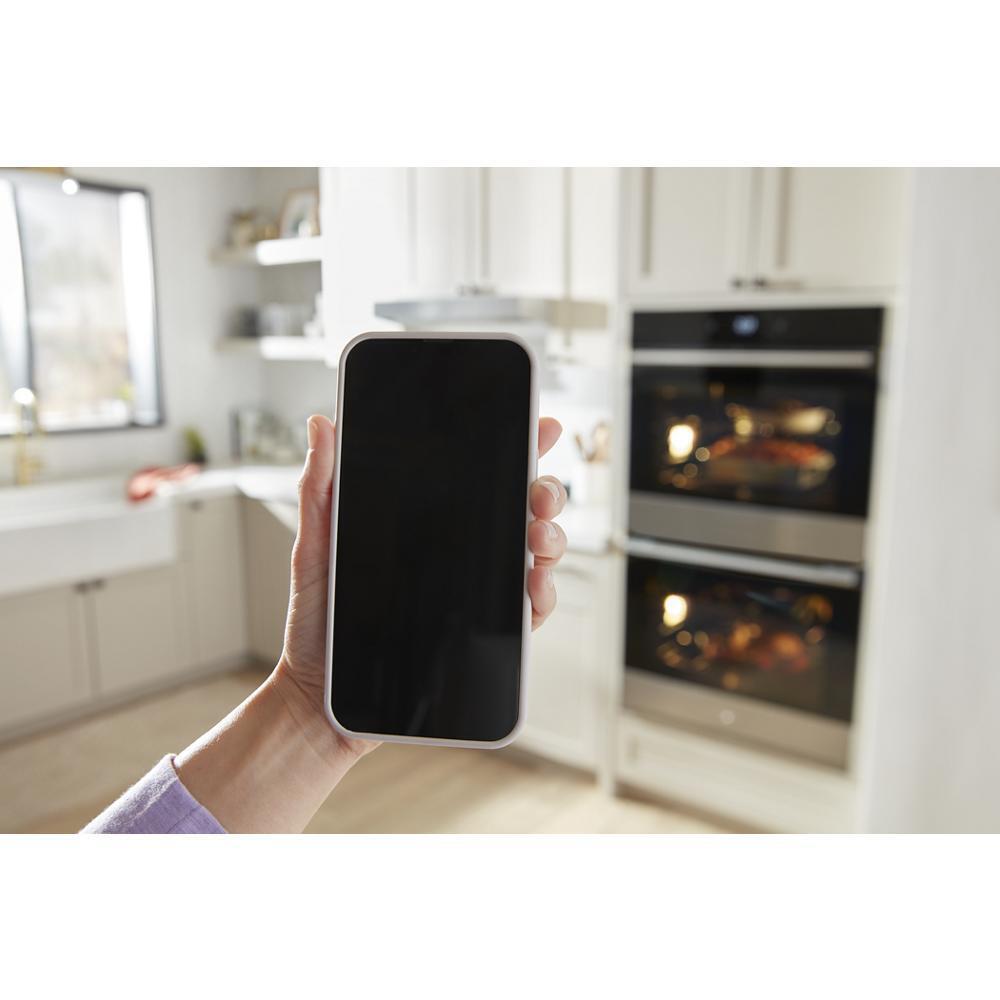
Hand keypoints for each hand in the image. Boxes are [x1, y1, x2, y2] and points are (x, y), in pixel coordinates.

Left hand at [274, 413, 567, 760]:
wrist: (321, 694)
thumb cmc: (318, 618)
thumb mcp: (317, 545)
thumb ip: (320, 486)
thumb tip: (322, 424)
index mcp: (428, 524)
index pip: (480, 478)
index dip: (517, 450)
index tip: (538, 428)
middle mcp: (457, 554)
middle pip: (520, 510)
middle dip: (545, 493)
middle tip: (539, 493)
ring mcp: (473, 593)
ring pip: (534, 554)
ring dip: (551, 539)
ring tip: (538, 537)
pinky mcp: (481, 634)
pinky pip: (527, 611)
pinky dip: (542, 594)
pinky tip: (533, 584)